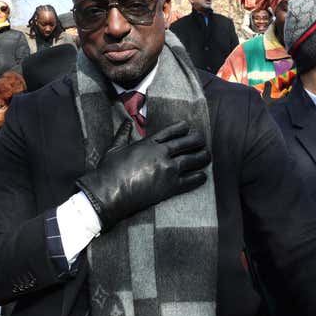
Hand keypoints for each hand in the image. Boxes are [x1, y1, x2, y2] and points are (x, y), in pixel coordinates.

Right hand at [76, 120, 210, 229]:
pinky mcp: (170, 187)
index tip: (188, 127)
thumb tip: (125, 122)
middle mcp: (161, 154)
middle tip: (202, 140)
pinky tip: (203, 176)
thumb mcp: (114, 148)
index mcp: (148, 143)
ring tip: (207, 156)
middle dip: (197, 141)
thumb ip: (122, 134)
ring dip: (202, 157)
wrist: (109, 193)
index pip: (170, 132)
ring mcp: (168, 170)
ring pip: (192, 160)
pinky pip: (190, 181)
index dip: (182, 128)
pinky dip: (199, 178)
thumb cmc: (108, 171)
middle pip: (186, 144)